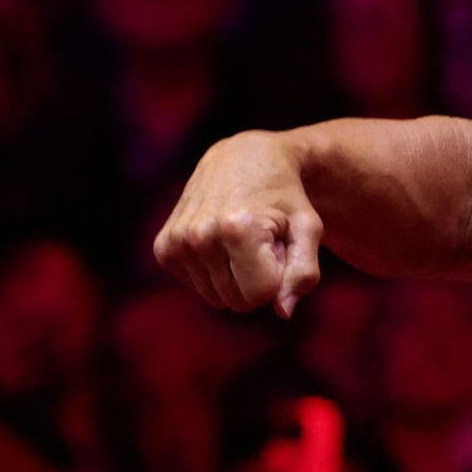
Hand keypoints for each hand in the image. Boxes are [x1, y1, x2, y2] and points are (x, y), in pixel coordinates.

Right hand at [154, 131, 322, 317]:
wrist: (244, 158)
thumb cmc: (286, 197)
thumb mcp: (308, 228)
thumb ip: (304, 272)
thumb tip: (283, 312)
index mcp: (237, 229)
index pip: (260, 296)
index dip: (278, 275)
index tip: (278, 244)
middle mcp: (199, 235)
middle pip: (237, 302)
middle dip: (257, 279)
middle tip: (262, 242)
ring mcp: (176, 242)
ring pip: (217, 299)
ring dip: (235, 276)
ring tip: (242, 240)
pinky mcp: (163, 248)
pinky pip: (198, 288)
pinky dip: (214, 272)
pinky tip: (221, 240)